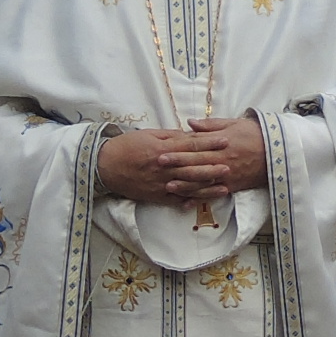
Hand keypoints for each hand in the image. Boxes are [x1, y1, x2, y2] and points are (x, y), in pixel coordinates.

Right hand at [99, 117, 266, 206]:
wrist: (105, 165)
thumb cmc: (127, 146)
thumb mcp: (149, 134)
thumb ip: (171, 136)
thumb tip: (189, 135)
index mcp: (163, 149)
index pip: (190, 146)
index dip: (209, 143)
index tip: (224, 141)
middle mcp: (163, 168)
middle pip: (192, 167)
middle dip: (213, 166)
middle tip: (231, 165)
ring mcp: (160, 184)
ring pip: (187, 186)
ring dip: (207, 187)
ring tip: (224, 187)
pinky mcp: (154, 196)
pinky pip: (174, 200)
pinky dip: (187, 201)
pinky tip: (200, 202)